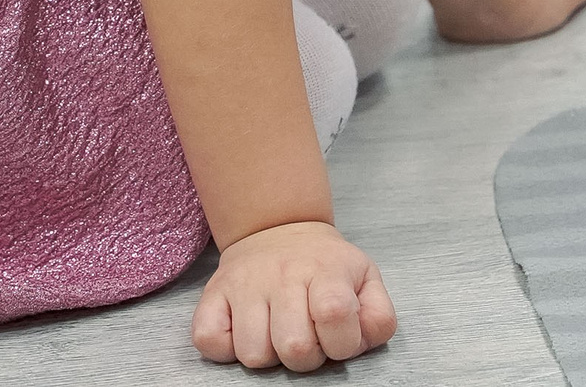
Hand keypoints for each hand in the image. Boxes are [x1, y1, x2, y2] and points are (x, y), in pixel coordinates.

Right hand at [192, 220, 395, 370]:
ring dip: (268, 355)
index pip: (335, 314)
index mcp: (325, 271)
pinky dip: (225, 348)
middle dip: (306, 357)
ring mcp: (244, 285)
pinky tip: (244, 330)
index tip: (337, 335)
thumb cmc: (323, 266)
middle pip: (294, 347)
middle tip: (307, 336)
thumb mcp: (364, 278)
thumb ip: (378, 315)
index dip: (341, 341)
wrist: (278, 229)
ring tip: (276, 332)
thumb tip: (365, 337)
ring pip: (252, 354)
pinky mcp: (212, 295)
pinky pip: (208, 341)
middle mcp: (282, 276)